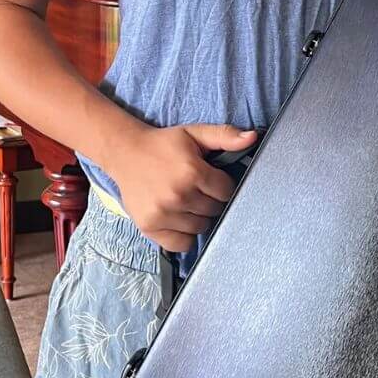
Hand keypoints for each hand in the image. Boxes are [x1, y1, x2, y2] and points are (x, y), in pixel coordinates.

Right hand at [113, 122, 257, 252]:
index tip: (212, 179)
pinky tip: (178, 218)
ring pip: (201, 227)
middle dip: (211, 200)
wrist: (125, 153)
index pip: (226, 191)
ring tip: (186, 200)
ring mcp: (163, 213)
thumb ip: (225, 135)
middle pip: (215, 210)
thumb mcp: (195, 133)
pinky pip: (181, 244)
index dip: (222, 185)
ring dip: (198, 217)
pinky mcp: (150, 227)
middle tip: (197, 188)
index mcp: (192, 171)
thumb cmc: (163, 144)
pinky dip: (184, 235)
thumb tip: (252, 138)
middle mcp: (178, 195)